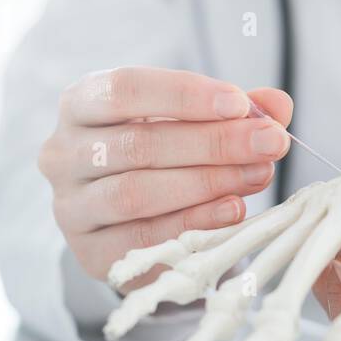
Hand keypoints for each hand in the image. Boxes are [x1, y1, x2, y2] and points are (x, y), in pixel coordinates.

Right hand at [38, 66, 290, 285]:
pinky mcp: (89, 252)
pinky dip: (193, 223)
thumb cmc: (162, 154)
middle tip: (269, 143)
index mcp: (81, 103)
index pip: (126, 89)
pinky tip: (232, 210)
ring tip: (256, 175)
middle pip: (138, 144)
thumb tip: (277, 105)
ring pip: (136, 192)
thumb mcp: (193, 122)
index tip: (241, 104)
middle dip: (213, 143)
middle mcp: (63, 152)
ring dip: (206, 183)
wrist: (132, 220)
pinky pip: (142, 238)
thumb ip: (234, 111)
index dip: (185, 95)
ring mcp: (71, 206)